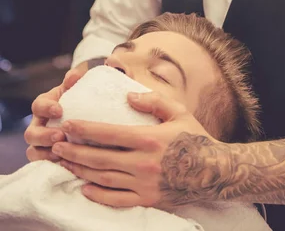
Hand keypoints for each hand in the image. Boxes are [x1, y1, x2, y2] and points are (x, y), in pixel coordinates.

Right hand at [24, 67, 83, 161]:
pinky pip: (43, 166)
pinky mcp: (47, 157)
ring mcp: (41, 144)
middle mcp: (39, 125)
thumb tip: (74, 76)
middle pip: (31, 134)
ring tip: (62, 154)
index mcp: (44, 106)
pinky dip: (52, 165)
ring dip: (45, 154)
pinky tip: (67, 164)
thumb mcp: (77, 88)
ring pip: (33, 152)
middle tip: (61, 135)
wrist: (86, 114)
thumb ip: (75, 80)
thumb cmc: (80, 99)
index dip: (46, 108)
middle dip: (44, 136)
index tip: (59, 110)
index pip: (38, 105)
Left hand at [52, 92, 224, 208]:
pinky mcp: (148, 199)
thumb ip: (153, 101)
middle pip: (100, 158)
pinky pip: (117, 200)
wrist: (215, 171)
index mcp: (149, 139)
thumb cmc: (195, 136)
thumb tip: (128, 95)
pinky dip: (99, 195)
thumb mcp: (178, 111)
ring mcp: (144, 184)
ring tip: (65, 163)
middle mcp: (143, 163)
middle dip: (75, 151)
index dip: (85, 128)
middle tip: (57, 146)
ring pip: (104, 179)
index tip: (68, 124)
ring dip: (81, 170)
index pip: (109, 133)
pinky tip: (86, 187)